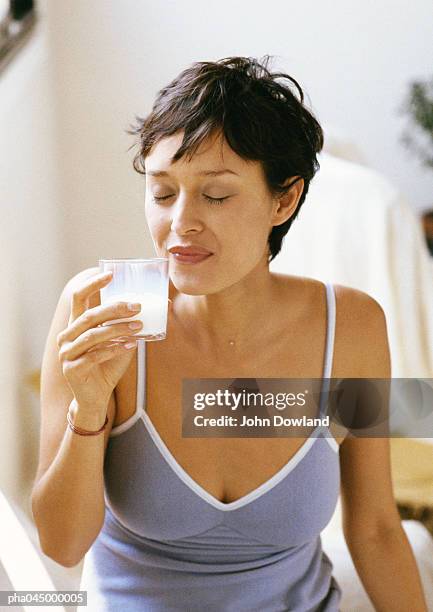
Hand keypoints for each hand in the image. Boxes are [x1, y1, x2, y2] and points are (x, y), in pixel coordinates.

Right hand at [57, 271, 142, 409]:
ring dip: (118, 330)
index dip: (92, 284)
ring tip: (138, 327)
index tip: (110, 274)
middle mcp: (67, 336)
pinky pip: (94, 356)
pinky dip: (114, 349)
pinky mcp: (72, 369)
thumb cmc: (108, 366)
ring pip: (93, 335)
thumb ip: (133, 325)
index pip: (79, 297)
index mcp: (76, 325)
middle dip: (115, 309)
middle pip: (90, 316)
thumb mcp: (122, 341)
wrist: (95, 398)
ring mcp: (66, 353)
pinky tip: (130, 346)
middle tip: (137, 307)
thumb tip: (164, 306)